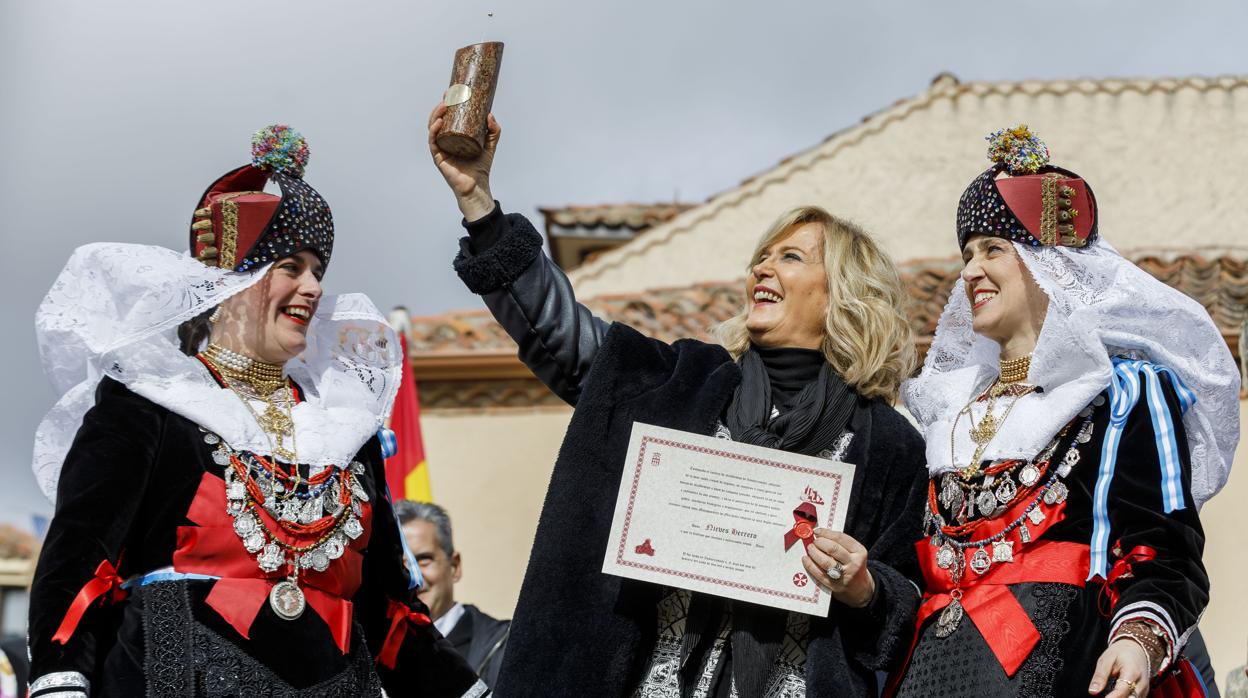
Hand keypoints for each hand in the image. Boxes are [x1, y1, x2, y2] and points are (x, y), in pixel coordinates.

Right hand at [427, 99, 499, 220]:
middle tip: (447, 95)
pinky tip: (438, 122)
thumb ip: (493, 130)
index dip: (448, 104)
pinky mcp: (438, 157)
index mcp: (454, 136)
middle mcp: (445, 140)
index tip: (452, 92)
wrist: (477, 186)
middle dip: (440, 106)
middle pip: (438, 119)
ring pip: (433, 127)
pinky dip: (434, 130)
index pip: (448, 117)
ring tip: (443, 105)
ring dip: (435, 114)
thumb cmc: (480, 166)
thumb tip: (490, 114)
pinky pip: (433, 141)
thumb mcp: (490, 144)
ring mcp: (440, 148)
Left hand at [803, 529, 874, 607]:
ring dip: (814, 553)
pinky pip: (819, 574)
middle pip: (832, 549)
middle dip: (819, 542)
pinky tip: (806, 559)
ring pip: (825, 562)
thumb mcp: (854, 552)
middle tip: (814, 541)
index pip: (841, 538)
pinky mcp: (834, 585)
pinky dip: (810, 565)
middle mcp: (853, 564)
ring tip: (810, 548)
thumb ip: (840, 543)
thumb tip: (819, 533)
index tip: (817, 531)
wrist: (860, 589)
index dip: (826, 533)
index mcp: (859, 552)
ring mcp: (844, 576)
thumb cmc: (853, 565)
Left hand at [1088, 639, 1150, 696]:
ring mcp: (1144, 689)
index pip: (1122, 691)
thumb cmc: (1120, 653)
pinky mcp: (1143, 693)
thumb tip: (1092, 691)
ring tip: (1108, 696)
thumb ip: (1100, 676)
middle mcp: (1141, 683)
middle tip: (1104, 697)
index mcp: (1132, 672)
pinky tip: (1114, 696)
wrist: (1136, 649)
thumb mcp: (1106, 660)